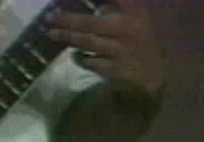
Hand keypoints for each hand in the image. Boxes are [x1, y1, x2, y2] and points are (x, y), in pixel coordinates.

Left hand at [46, 0, 165, 97]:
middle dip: (68, 20)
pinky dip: (81, 59)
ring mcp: (121, 51)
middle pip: (91, 23)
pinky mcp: (116, 69)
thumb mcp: (136, 18)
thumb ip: (118, 6)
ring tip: (51, 33)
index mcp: (134, 14)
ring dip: (68, 37)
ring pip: (88, 42)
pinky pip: (92, 62)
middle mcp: (127, 30)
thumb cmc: (141, 41)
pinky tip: (74, 55)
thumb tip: (95, 5)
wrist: (154, 74)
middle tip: (50, 17)